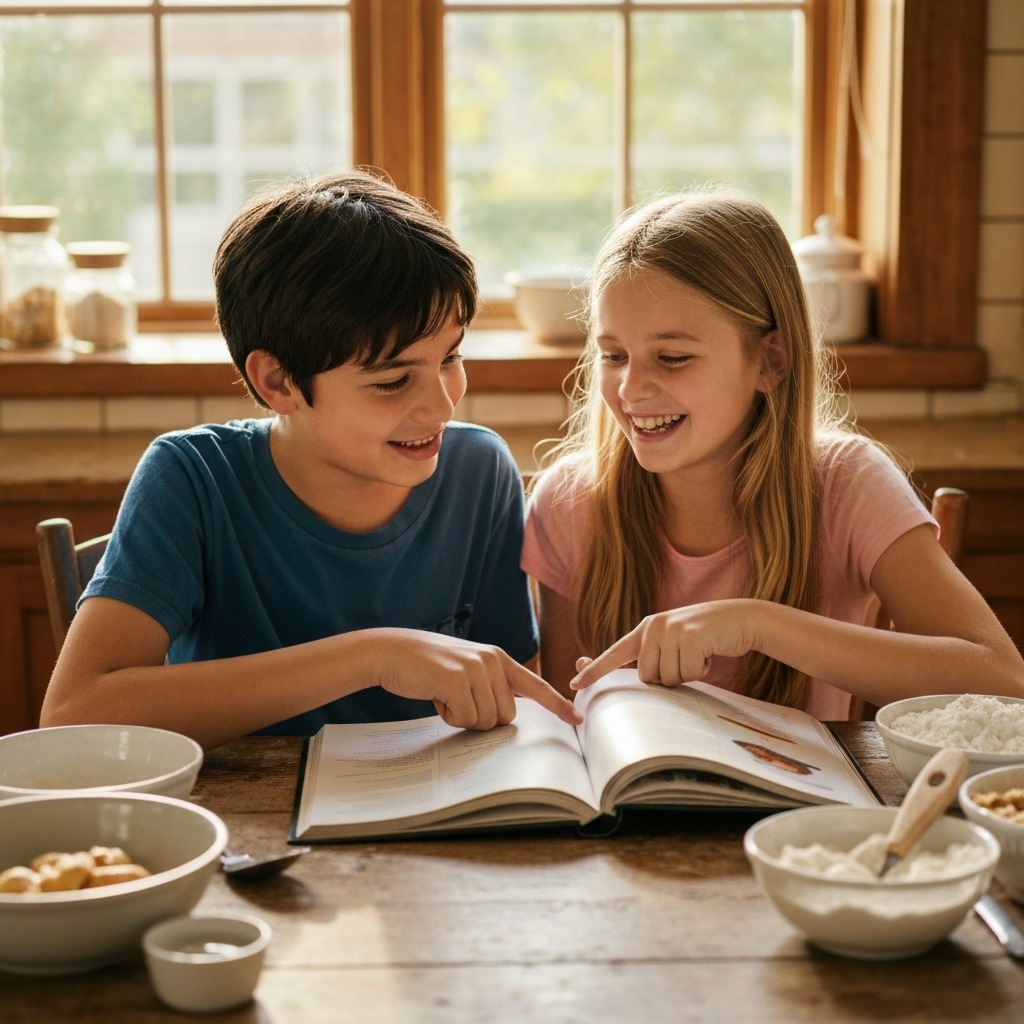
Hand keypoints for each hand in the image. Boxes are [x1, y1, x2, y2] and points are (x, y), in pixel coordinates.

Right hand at [375, 630, 582, 728]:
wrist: (391, 652)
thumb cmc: (427, 666)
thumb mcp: (466, 669)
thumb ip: (489, 686)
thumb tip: (506, 716)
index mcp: (498, 658)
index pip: (535, 685)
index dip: (557, 704)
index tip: (576, 719)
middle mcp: (492, 660)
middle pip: (506, 716)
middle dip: (480, 719)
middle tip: (456, 701)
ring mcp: (476, 669)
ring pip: (486, 721)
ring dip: (462, 718)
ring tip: (444, 695)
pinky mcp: (458, 680)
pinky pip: (465, 718)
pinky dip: (448, 716)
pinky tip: (436, 696)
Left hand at [569, 600, 757, 690]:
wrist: (740, 619)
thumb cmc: (706, 637)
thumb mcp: (674, 641)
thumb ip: (652, 655)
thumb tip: (636, 678)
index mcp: (646, 628)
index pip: (615, 653)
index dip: (595, 671)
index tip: (574, 685)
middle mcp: (654, 626)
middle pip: (648, 677)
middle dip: (670, 677)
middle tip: (687, 659)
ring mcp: (671, 629)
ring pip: (669, 679)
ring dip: (688, 673)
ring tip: (699, 654)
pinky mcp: (691, 637)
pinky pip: (689, 673)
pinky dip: (702, 669)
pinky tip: (710, 652)